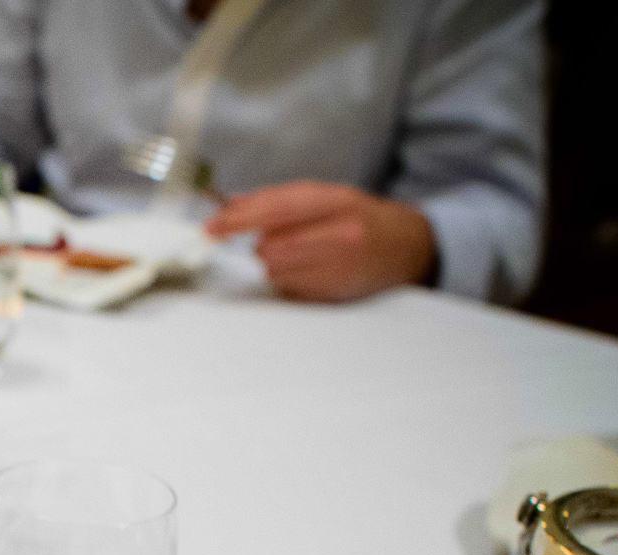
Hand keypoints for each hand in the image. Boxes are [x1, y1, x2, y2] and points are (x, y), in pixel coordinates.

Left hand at [205, 182, 435, 303]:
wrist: (405, 249)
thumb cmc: (362, 219)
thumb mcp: (328, 196)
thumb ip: (280, 199)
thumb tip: (232, 205)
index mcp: (338, 202)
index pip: (278, 209)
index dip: (240, 219)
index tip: (212, 227)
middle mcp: (340, 235)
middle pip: (270, 245)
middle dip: (261, 243)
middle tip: (275, 239)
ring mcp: (338, 268)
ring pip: (273, 270)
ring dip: (274, 262)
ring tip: (304, 253)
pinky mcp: (332, 294)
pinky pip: (287, 289)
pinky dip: (288, 279)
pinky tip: (312, 270)